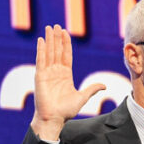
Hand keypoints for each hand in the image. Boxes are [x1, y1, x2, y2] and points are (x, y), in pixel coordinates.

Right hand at [30, 24, 105, 140]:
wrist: (54, 118)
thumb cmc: (66, 110)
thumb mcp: (82, 97)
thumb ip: (92, 89)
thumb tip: (104, 85)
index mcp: (66, 74)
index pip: (66, 55)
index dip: (66, 43)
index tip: (66, 32)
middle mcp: (56, 71)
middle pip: (57, 51)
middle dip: (56, 38)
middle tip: (56, 25)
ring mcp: (47, 73)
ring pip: (49, 52)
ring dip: (49, 40)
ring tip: (49, 28)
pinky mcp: (39, 76)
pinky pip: (41, 60)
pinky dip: (41, 50)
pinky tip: (41, 40)